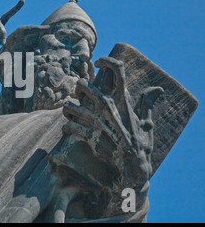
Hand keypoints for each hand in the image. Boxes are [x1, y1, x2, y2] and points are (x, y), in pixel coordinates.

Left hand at [61, 56, 163, 188]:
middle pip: (87, 87)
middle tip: (78, 89)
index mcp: (123, 101)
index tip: (98, 61)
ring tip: (68, 109)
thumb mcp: (146, 122)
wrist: (133, 165)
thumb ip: (147, 103)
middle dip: (80, 87)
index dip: (108, 61)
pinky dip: (68, 127)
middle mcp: (109, 108)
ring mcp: (98, 121)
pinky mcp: (90, 135)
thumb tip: (158, 89)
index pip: (118, 71)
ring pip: (73, 107)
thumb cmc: (140, 142)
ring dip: (68, 108)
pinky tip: (68, 127)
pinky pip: (71, 127)